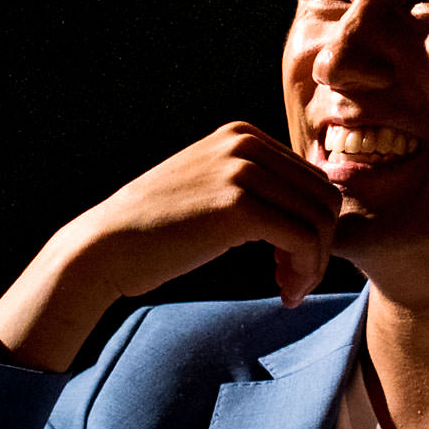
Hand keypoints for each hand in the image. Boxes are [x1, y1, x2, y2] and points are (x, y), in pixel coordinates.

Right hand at [0, 123, 342, 370]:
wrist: (104, 248)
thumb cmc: (157, 231)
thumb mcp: (212, 189)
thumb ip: (258, 187)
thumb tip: (319, 211)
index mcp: (243, 135)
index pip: (314, 180)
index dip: (313, 226)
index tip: (288, 262)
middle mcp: (245, 143)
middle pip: (325, 198)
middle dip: (320, 245)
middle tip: (293, 280)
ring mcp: (242, 171)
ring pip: (321, 222)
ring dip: (314, 264)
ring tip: (289, 290)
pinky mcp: (239, 206)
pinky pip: (304, 241)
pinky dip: (305, 272)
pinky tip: (285, 293)